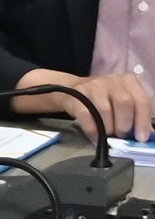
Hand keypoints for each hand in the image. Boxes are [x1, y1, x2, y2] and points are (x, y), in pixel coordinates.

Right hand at [17, 70, 153, 142]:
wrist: (73, 91)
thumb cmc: (105, 100)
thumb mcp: (123, 104)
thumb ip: (135, 115)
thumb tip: (144, 135)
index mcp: (129, 81)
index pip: (141, 101)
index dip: (142, 121)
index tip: (140, 138)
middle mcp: (112, 80)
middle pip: (124, 103)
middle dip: (124, 124)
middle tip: (120, 134)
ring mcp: (93, 86)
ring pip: (105, 110)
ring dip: (107, 128)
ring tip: (107, 134)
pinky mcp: (77, 94)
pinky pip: (86, 115)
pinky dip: (92, 129)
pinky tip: (95, 136)